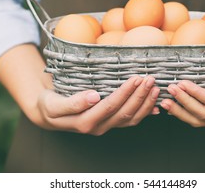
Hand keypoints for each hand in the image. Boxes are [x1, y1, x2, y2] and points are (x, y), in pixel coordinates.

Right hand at [37, 75, 159, 134]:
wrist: (49, 114)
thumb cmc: (50, 105)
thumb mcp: (54, 104)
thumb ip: (73, 103)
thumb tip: (94, 96)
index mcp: (85, 122)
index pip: (110, 106)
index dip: (125, 93)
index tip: (136, 78)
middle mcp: (98, 127)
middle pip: (125, 113)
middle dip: (140, 96)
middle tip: (150, 79)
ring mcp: (105, 126)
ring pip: (131, 119)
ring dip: (145, 104)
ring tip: (155, 88)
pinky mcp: (110, 123)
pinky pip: (130, 121)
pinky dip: (144, 112)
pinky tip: (155, 105)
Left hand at [160, 75, 204, 130]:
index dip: (198, 94)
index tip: (183, 83)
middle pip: (204, 114)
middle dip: (185, 101)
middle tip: (171, 88)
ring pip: (199, 120)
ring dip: (181, 111)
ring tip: (165, 100)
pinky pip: (201, 120)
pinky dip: (186, 114)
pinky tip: (173, 107)